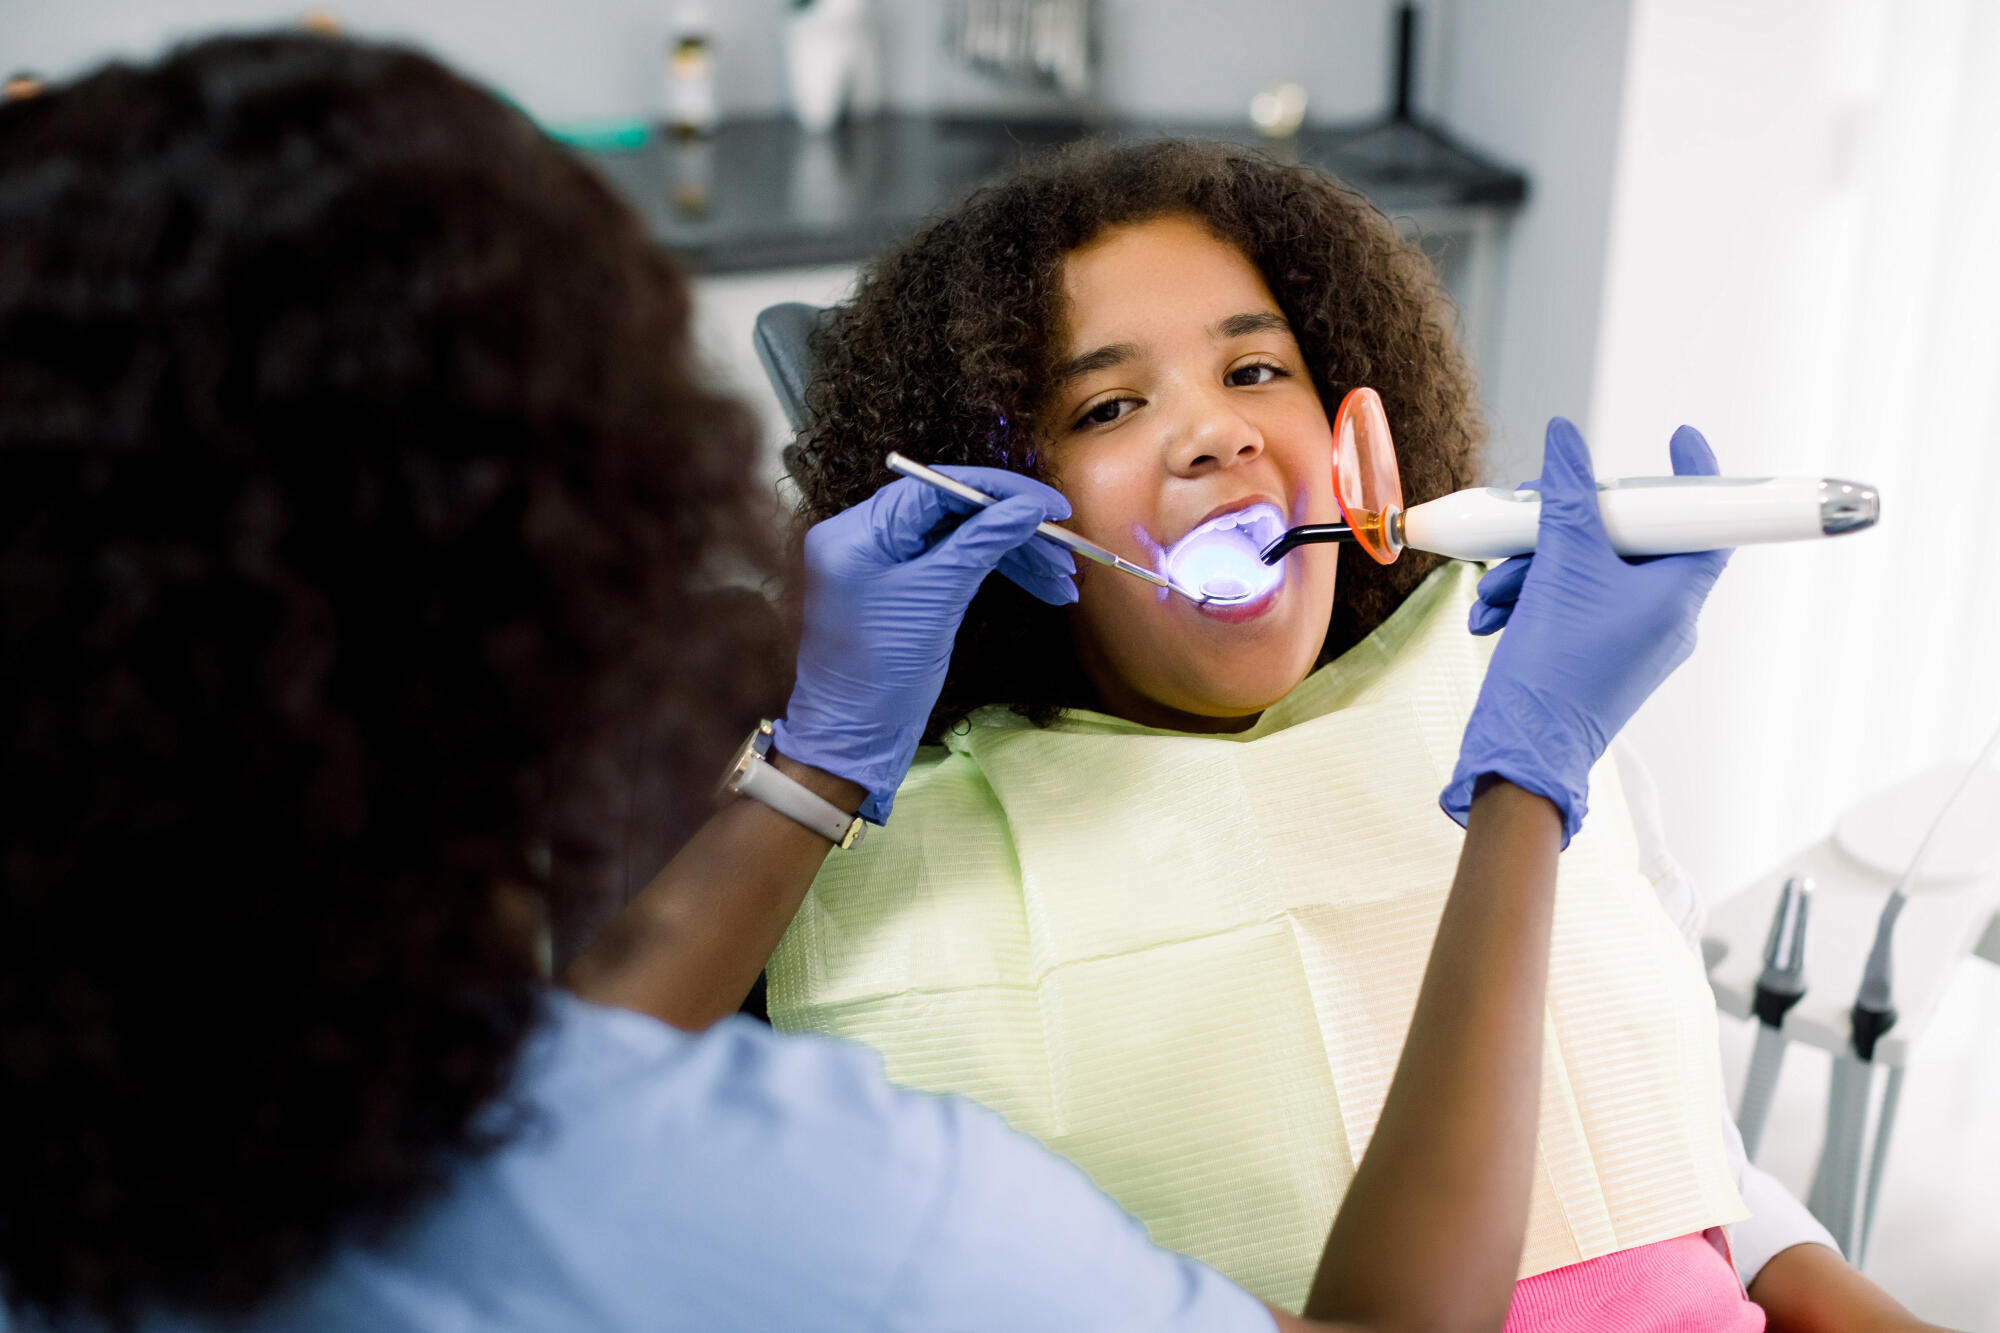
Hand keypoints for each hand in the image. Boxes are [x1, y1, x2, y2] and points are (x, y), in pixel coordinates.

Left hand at [773, 468, 1075, 821]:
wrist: (855, 735)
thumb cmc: (881, 674)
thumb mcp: (937, 599)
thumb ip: (980, 543)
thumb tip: (1026, 507)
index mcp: (858, 532)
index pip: (939, 486)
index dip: (1001, 491)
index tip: (1052, 506)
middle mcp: (863, 536)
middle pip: (953, 511)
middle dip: (1013, 530)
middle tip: (1065, 550)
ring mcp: (880, 561)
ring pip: (959, 538)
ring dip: (1014, 555)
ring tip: (1063, 581)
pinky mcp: (898, 584)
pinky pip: (952, 563)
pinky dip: (993, 572)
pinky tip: (1039, 585)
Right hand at [1439, 419, 1730, 843]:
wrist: (1521, 750)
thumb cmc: (1555, 670)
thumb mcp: (1558, 567)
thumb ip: (1565, 497)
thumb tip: (1567, 440)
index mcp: (1677, 597)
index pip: (1708, 522)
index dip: (1696, 476)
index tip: (1678, 439)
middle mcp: (1663, 618)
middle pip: (1630, 541)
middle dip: (1568, 528)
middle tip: (1535, 514)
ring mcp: (1629, 639)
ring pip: (1590, 572)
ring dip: (1535, 567)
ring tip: (1497, 588)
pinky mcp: (1596, 655)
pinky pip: (1572, 603)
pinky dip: (1533, 597)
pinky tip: (1495, 612)